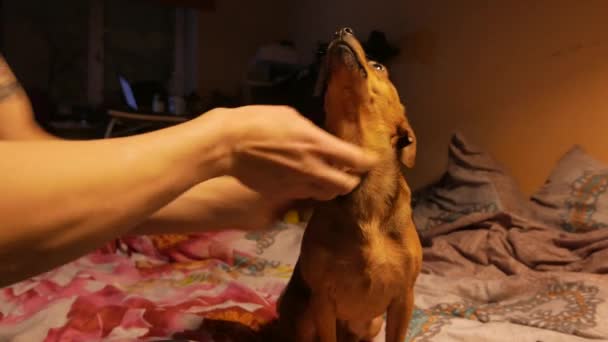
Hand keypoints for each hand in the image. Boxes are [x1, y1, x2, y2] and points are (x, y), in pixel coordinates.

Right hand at [214, 105, 376, 200]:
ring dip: (331, 188)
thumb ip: (311, 132)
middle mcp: (313, 168)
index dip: (367, 161)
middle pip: (346, 185)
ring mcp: (297, 185)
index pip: (356, 160)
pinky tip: (303, 182)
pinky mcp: (282, 195)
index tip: (369, 160)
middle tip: (348, 172)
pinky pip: (304, 198)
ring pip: (326, 195)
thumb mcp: (291, 117)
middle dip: (351, 179)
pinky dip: (309, 192)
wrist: (228, 144)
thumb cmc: (258, 121)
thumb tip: (319, 139)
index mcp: (317, 144)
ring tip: (327, 178)